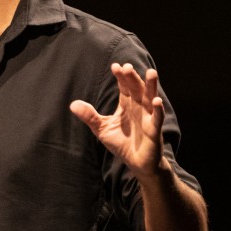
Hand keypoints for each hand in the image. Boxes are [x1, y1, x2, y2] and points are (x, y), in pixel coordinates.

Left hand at [69, 63, 165, 177]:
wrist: (137, 163)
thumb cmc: (122, 144)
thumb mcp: (102, 129)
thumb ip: (90, 116)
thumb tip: (72, 104)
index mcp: (127, 105)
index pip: (124, 87)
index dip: (121, 77)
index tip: (115, 66)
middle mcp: (139, 107)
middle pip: (136, 89)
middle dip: (132, 78)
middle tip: (127, 66)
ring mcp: (148, 117)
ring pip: (150, 98)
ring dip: (151, 86)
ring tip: (150, 72)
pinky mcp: (154, 130)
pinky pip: (157, 118)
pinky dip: (158, 109)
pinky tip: (156, 101)